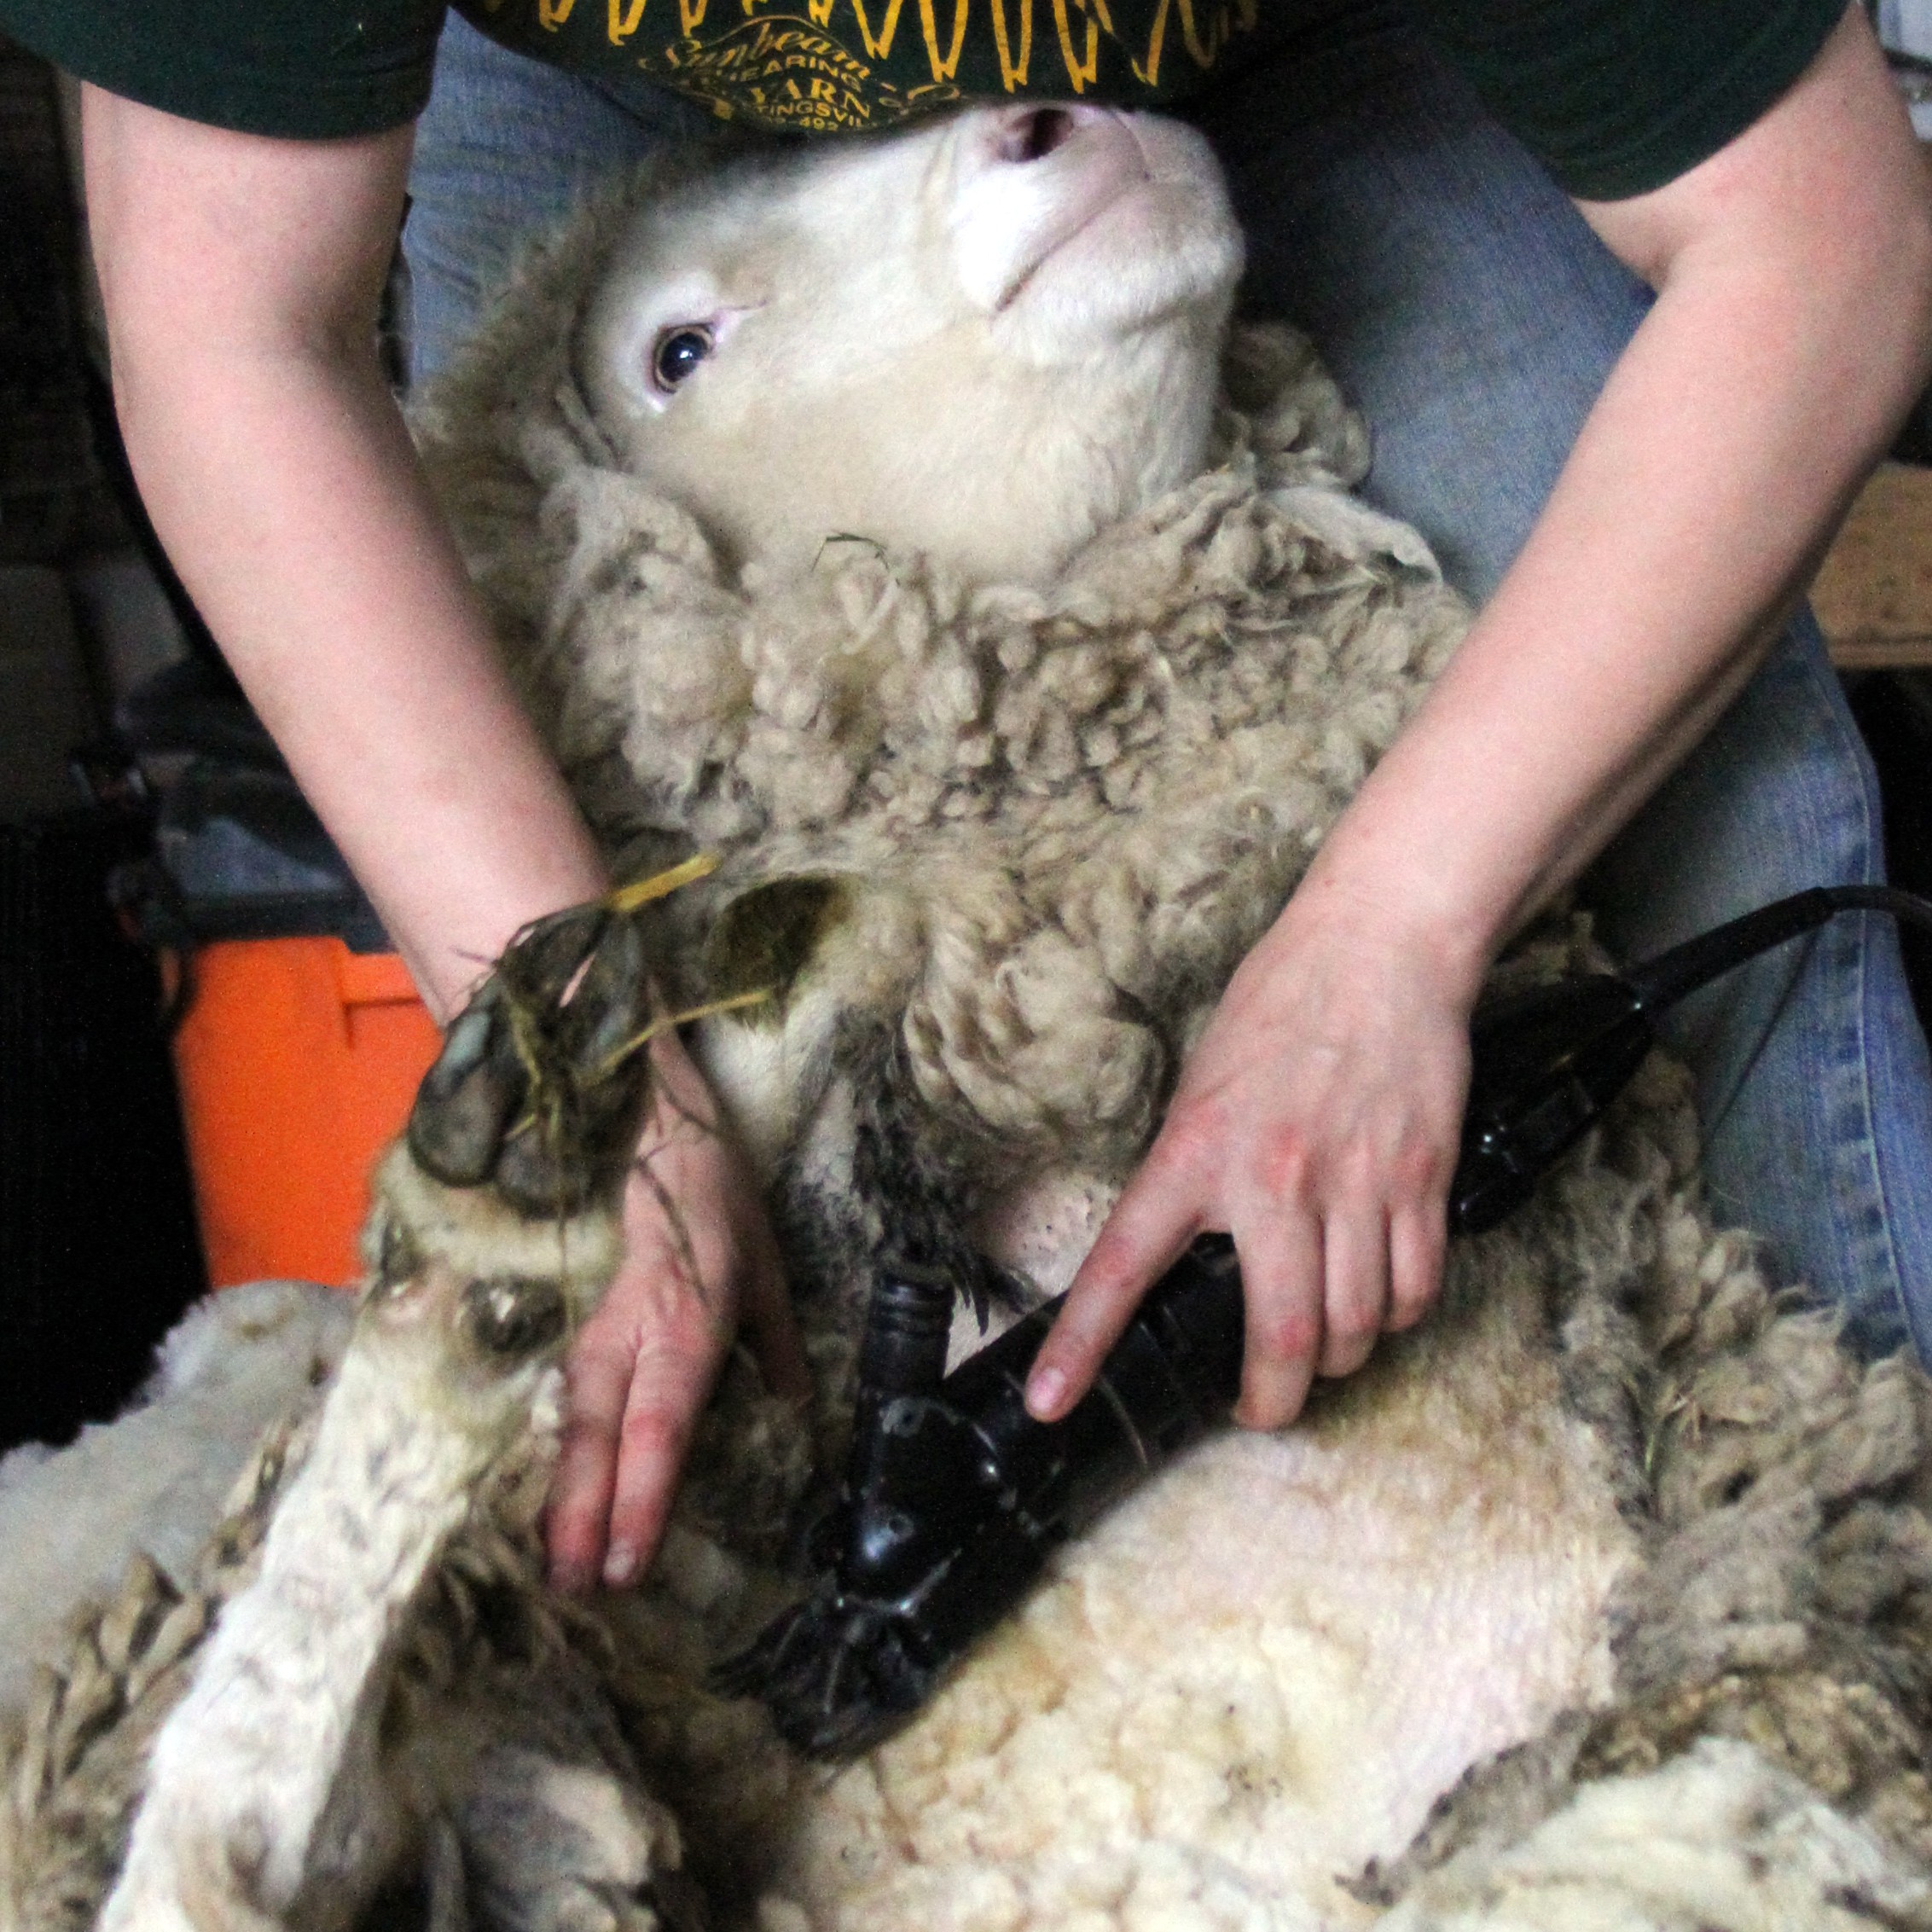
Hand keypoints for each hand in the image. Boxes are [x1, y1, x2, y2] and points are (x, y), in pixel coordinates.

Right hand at [545, 1036, 809, 1589]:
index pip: (663, 1422)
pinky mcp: (559, 1305)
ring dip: (554, 1488)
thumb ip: (777, 1343)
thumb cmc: (712, 1186)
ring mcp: (586, 1315)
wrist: (638, 1108)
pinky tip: (526, 1487)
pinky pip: (549, 1385)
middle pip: (600, 1432)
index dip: (643, 1495)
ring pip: (566, 1414)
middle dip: (583, 1513)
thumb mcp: (768, 1262)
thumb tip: (796, 1414)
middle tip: (570, 1592)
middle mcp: (630, 1327)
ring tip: (541, 1561)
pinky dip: (541, 1440)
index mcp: (687, 1317)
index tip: (628, 1563)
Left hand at [1023, 886, 1479, 1430]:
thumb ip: (1193, 1167)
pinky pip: (1415, 1289)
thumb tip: (1188, 1244)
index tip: (1051, 1401)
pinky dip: (1396, 1318)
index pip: (1124, 1264)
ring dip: (1339, 1361)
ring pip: (1356, 1327)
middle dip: (1270, 1400)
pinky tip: (1380, 1306)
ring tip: (1323, 1354)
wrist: (1379, 945)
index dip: (1082, 1344)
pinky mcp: (1421, 1179)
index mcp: (1196, 1150)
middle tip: (1259, 1407)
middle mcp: (1274, 1178)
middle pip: (1283, 1338)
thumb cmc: (1282, 1004)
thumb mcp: (1203, 1083)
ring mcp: (1355, 1183)